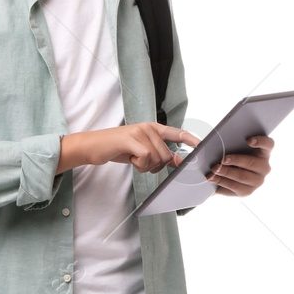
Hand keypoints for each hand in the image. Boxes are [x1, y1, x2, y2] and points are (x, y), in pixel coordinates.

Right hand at [59, 122, 199, 174]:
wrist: (92, 146)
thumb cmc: (116, 149)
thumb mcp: (140, 151)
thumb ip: (158, 154)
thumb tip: (176, 161)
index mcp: (152, 128)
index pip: (177, 133)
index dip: (191, 140)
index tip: (201, 146)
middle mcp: (148, 127)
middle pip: (166, 155)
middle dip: (155, 165)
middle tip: (140, 162)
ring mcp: (139, 132)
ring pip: (156, 158)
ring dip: (144, 166)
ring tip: (133, 159)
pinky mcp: (130, 139)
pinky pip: (145, 157)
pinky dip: (138, 164)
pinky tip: (129, 159)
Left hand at [205, 132, 273, 196]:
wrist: (225, 177)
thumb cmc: (230, 158)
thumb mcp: (232, 150)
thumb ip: (230, 145)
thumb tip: (212, 142)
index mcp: (263, 153)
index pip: (268, 144)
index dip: (260, 141)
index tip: (248, 140)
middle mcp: (264, 167)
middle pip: (252, 162)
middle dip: (236, 160)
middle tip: (222, 159)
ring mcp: (258, 181)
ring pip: (242, 176)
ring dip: (226, 172)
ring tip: (213, 169)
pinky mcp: (247, 192)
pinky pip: (234, 187)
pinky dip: (221, 182)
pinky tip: (212, 178)